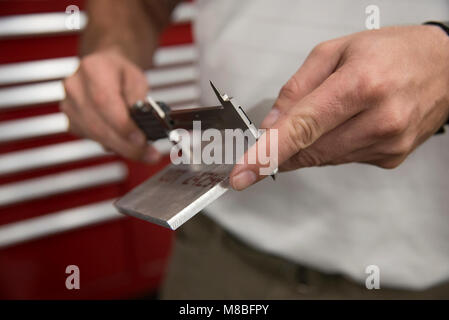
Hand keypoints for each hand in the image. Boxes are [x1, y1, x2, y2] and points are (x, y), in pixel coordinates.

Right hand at [60, 47, 160, 161]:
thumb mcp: (137, 77)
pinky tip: (128, 144)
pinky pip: (94, 140)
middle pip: (99, 125)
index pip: (104, 102)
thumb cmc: (120, 73)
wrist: (103, 69)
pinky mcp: (72, 122)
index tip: (141, 139)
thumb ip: (138, 97)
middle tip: (149, 153)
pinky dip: (114, 145)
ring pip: (97, 136)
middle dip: (127, 145)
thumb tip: (142, 119)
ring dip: (123, 148)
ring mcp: (70, 107)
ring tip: (145, 152)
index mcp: (92, 70)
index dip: (122, 125)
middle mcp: (76, 88)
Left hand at [230, 25, 448, 189]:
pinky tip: (344, 124)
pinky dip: (330, 146)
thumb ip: (297, 88)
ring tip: (323, 116)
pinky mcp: (391, 157)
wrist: (445, 66)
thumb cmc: (393, 51)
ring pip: (323, 158)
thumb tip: (271, 123)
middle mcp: (380, 118)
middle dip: (282, 148)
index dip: (267, 154)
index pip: (302, 128)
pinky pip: (342, 159)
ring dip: (308, 145)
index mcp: (362, 84)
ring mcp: (388, 143)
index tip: (243, 174)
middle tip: (271, 138)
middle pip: (309, 149)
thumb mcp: (336, 51)